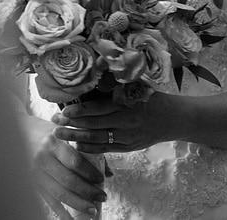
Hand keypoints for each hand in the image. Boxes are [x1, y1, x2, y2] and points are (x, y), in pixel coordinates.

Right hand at [32, 132, 106, 218]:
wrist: (24, 134)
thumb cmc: (53, 135)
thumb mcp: (69, 136)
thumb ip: (89, 151)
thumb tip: (109, 173)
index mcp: (55, 143)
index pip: (74, 160)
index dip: (89, 172)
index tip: (101, 180)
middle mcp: (44, 158)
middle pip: (68, 180)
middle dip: (87, 191)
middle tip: (102, 198)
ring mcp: (37, 173)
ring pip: (59, 193)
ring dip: (78, 204)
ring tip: (92, 209)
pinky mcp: (34, 183)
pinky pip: (49, 200)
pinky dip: (62, 212)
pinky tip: (72, 219)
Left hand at [53, 94, 168, 153]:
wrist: (172, 118)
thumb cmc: (152, 98)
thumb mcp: (137, 86)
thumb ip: (115, 85)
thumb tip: (91, 77)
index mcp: (127, 104)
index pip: (98, 108)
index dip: (79, 111)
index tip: (63, 110)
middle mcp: (126, 122)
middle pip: (93, 125)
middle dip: (71, 124)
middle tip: (54, 123)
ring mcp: (127, 137)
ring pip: (97, 139)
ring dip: (76, 137)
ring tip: (59, 135)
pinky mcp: (129, 147)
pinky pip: (106, 149)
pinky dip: (90, 148)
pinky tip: (77, 145)